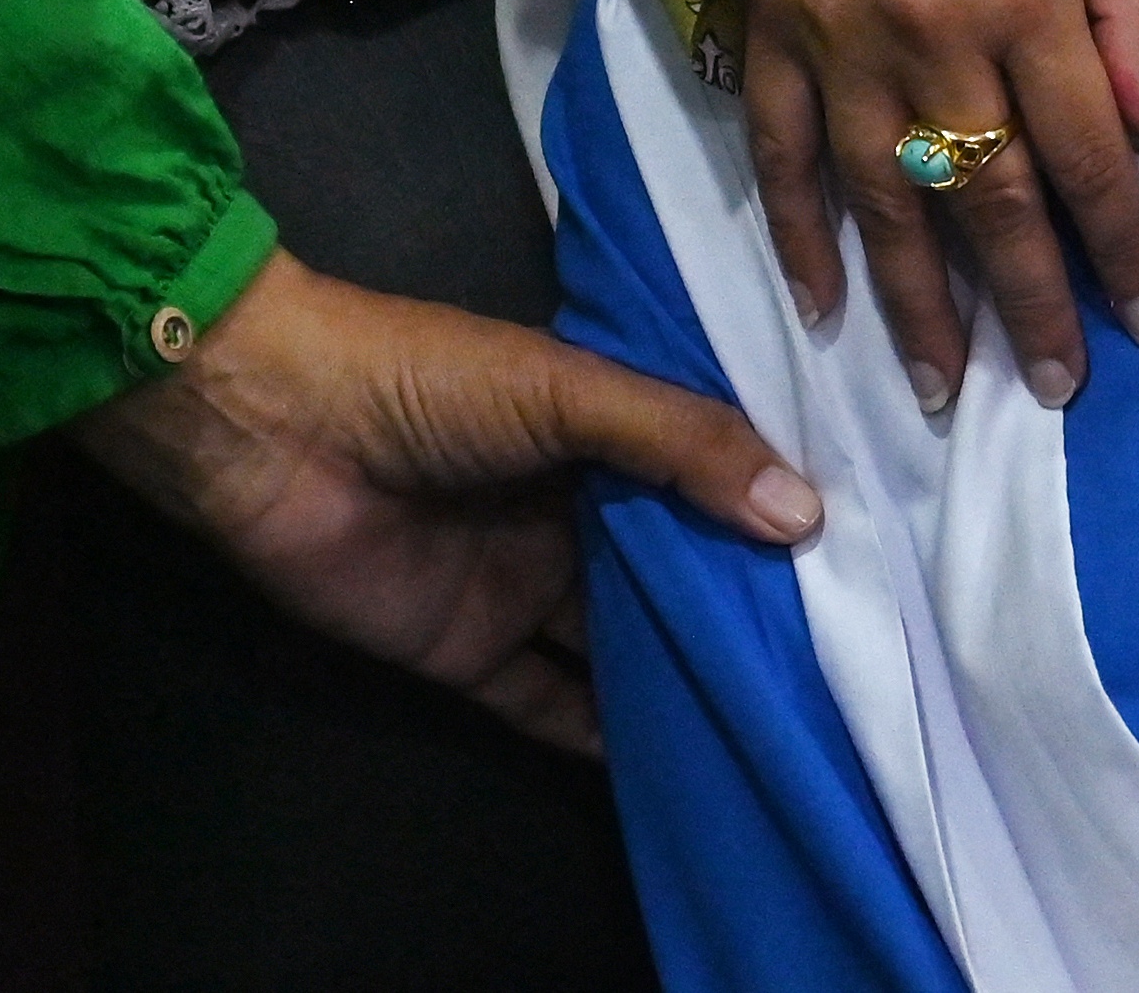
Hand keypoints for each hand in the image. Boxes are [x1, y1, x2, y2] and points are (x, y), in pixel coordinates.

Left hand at [79, 250, 821, 754]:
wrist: (272, 429)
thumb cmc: (426, 379)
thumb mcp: (569, 390)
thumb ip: (682, 445)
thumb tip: (805, 514)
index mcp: (598, 428)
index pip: (703, 473)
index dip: (770, 504)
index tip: (866, 544)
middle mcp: (569, 510)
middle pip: (669, 565)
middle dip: (738, 599)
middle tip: (842, 644)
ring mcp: (519, 585)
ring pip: (617, 638)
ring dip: (679, 669)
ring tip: (781, 705)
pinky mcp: (467, 654)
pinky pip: (545, 703)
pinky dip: (600, 734)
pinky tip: (673, 759)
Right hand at [734, 0, 1138, 413]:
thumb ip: (1131, 7)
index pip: (1089, 158)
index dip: (1123, 249)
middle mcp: (931, 40)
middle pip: (990, 203)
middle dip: (1028, 308)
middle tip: (1057, 389)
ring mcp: (839, 44)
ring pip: (885, 204)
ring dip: (917, 306)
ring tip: (943, 388)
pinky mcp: (768, 32)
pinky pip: (782, 157)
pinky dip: (800, 237)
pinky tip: (824, 305)